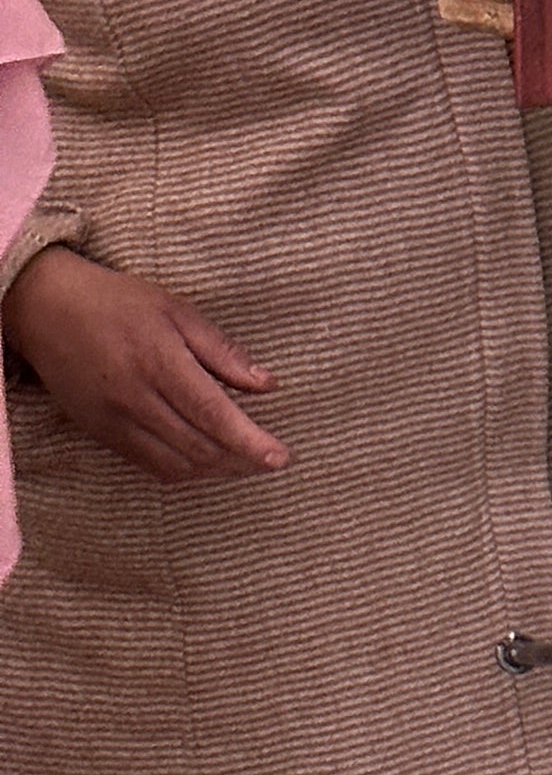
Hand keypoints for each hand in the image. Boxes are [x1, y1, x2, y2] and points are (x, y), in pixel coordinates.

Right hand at [1, 246, 287, 479]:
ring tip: (247, 464)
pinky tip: (207, 462)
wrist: (46, 310)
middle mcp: (135, 398)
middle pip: (199, 447)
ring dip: (217, 471)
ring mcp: (114, 420)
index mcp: (159, 363)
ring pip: (176, 464)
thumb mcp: (177, 310)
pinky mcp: (100, 432)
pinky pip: (149, 465)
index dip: (250, 442)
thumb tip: (268, 385)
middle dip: (242, 461)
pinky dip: (185, 470)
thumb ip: (222, 352)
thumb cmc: (118, 302)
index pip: (213, 414)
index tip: (281, 457)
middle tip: (273, 461)